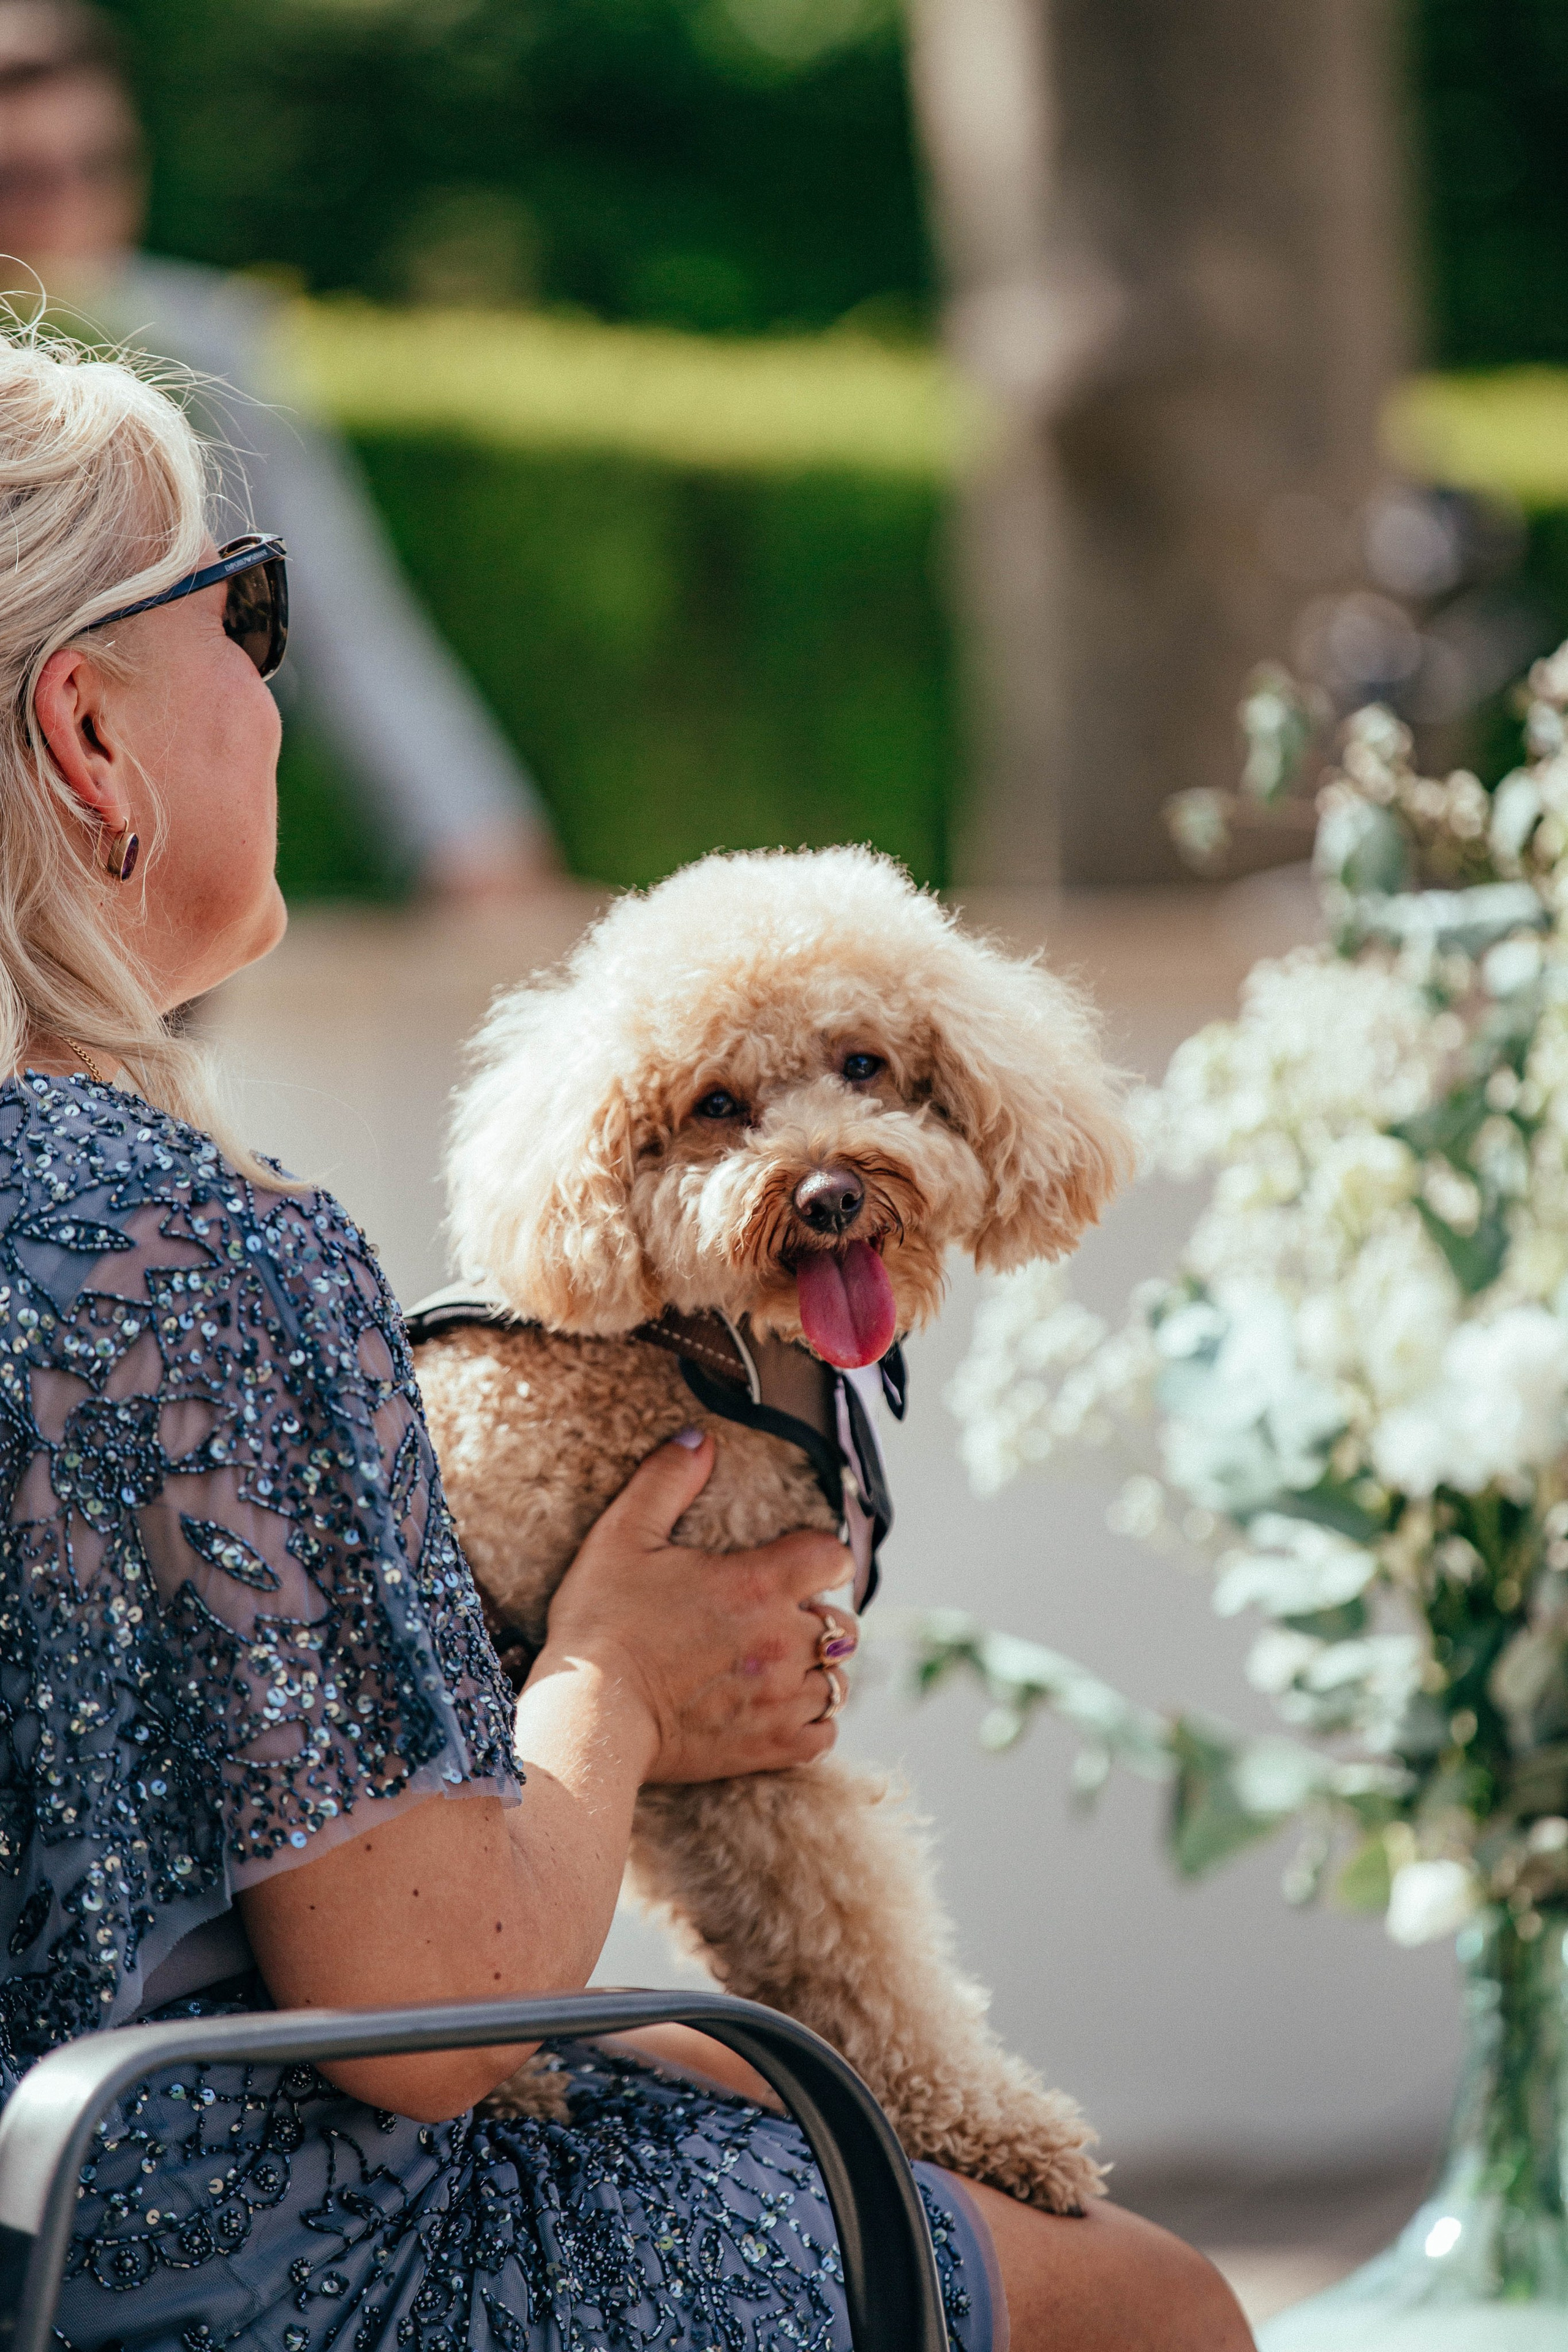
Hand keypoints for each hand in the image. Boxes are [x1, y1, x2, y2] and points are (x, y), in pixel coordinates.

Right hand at [531, 1428, 851, 1784]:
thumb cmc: (601, 1622)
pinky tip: (780, 1708)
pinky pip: (824, 1733)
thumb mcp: (622, 1536)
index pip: (834, 1557)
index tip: (795, 1564)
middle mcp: (784, 1642)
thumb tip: (699, 1437)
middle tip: (773, 1618)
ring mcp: (781, 1699)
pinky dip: (812, 1722)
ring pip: (837, 1680)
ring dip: (816, 1669)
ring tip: (779, 1664)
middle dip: (816, 1616)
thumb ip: (666, 1480)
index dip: (820, 1556)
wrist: (586, 1715)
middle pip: (842, 1624)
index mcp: (759, 1585)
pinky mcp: (770, 1748)